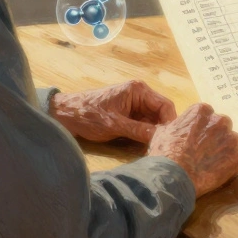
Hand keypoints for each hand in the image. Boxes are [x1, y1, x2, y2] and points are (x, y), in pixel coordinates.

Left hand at [49, 80, 176, 143]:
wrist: (66, 115)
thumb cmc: (89, 116)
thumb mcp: (116, 125)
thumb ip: (140, 130)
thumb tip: (161, 138)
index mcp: (138, 90)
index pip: (165, 105)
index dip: (170, 122)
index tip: (171, 139)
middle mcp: (139, 94)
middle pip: (161, 113)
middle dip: (163, 128)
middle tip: (165, 146)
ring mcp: (134, 104)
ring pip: (153, 120)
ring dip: (154, 132)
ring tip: (157, 147)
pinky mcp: (128, 114)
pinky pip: (144, 124)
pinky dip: (145, 134)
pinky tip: (146, 145)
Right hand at [148, 103, 237, 195]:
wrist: (173, 176)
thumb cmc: (165, 152)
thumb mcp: (163, 131)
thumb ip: (176, 125)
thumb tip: (175, 128)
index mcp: (202, 111)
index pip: (206, 115)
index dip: (200, 128)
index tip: (194, 138)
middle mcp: (220, 121)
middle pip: (221, 126)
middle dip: (214, 136)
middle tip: (203, 151)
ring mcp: (231, 139)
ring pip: (230, 142)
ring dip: (223, 150)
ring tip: (210, 164)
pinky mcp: (237, 157)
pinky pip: (235, 160)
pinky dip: (228, 166)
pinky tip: (215, 173)